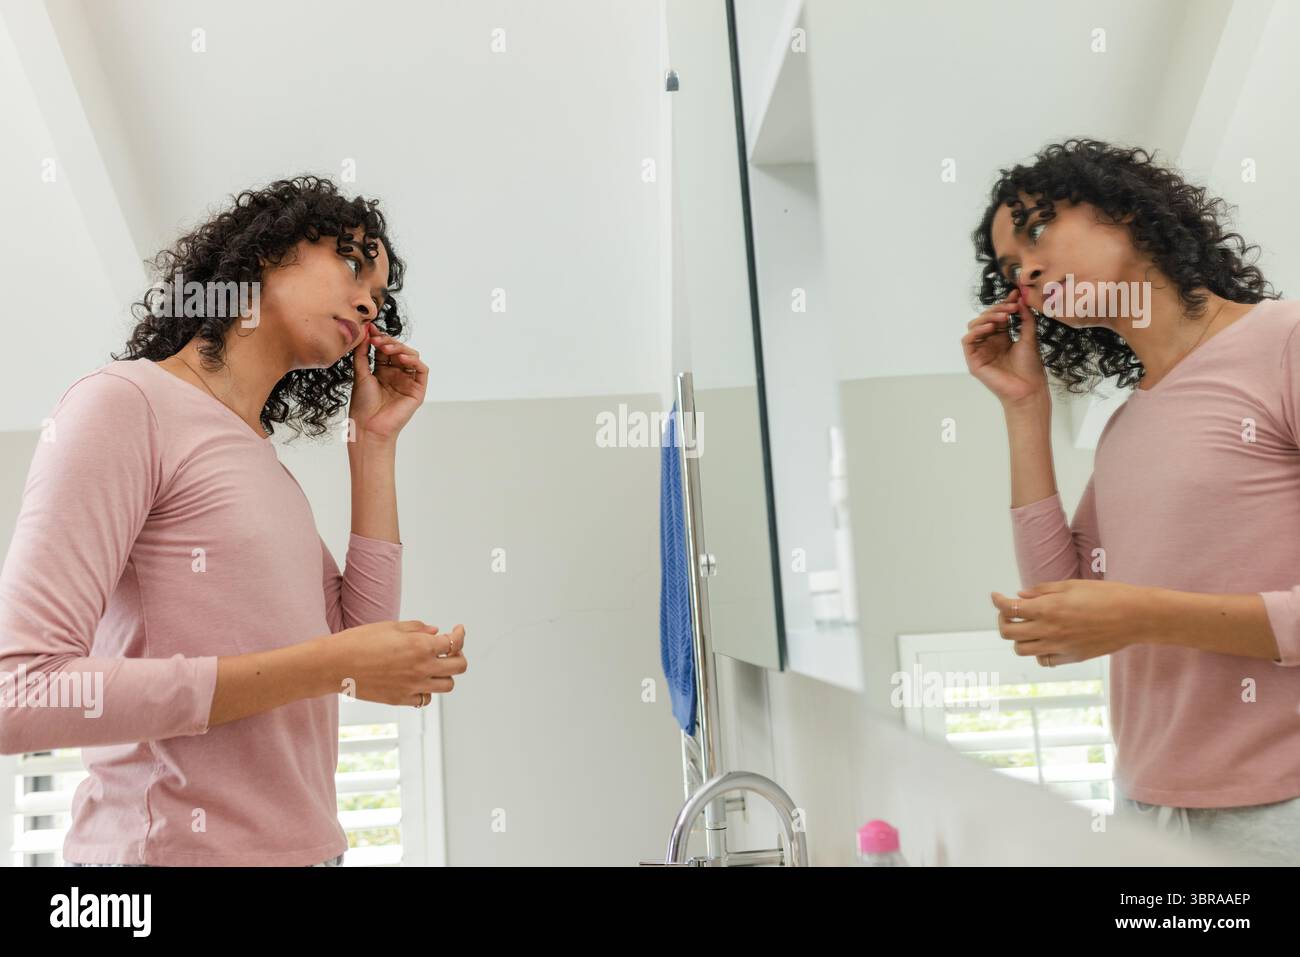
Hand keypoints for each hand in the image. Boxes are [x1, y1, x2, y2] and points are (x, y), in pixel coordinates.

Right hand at [319, 620, 466, 706]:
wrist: (334, 665)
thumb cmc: (359, 641)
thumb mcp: (391, 626)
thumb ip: (418, 629)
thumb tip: (436, 632)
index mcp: (421, 646)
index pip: (455, 643)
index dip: (460, 634)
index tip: (457, 630)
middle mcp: (421, 668)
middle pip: (459, 667)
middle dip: (458, 655)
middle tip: (450, 650)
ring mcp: (412, 687)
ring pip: (447, 685)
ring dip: (446, 674)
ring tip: (436, 666)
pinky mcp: (400, 699)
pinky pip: (425, 699)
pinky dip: (427, 690)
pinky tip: (419, 680)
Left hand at [348, 324, 427, 442]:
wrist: (368, 426)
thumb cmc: (363, 405)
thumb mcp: (360, 374)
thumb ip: (363, 353)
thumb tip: (366, 333)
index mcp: (383, 371)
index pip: (385, 350)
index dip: (379, 338)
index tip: (370, 329)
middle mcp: (396, 375)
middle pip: (398, 350)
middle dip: (388, 342)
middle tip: (377, 339)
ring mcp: (408, 382)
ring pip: (411, 356)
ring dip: (400, 348)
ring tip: (386, 348)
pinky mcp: (418, 390)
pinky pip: (422, 370)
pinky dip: (414, 360)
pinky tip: (402, 357)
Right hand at [962, 286, 1048, 406]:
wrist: (1029, 389)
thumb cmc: (1030, 368)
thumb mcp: (1030, 337)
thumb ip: (1025, 319)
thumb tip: (1021, 299)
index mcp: (1002, 338)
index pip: (999, 316)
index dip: (1005, 304)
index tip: (1015, 294)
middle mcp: (990, 343)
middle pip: (985, 318)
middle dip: (998, 309)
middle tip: (1011, 307)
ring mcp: (981, 352)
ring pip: (974, 326)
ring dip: (987, 317)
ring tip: (1003, 317)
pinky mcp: (974, 361)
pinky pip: (967, 341)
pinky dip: (976, 330)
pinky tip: (990, 327)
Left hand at [990, 579, 1148, 664]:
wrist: (1136, 617)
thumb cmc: (1106, 595)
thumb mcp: (1072, 585)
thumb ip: (1042, 591)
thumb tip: (1020, 595)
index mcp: (1048, 608)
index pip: (1008, 608)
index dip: (997, 601)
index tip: (996, 596)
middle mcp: (1049, 630)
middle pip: (1008, 632)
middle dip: (1002, 620)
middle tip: (1009, 612)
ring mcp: (1059, 647)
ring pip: (1021, 649)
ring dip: (1018, 637)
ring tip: (1027, 626)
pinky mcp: (1071, 658)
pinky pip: (1043, 660)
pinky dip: (1038, 651)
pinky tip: (1045, 639)